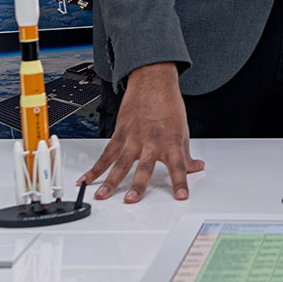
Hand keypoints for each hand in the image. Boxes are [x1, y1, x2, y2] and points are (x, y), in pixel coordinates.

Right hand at [77, 62, 203, 202]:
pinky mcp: (120, 134)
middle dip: (138, 184)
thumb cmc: (169, 106)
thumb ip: (186, 154)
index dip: (181, 182)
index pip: (179, 166)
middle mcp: (152, 142)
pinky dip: (95, 168)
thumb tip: (196, 167)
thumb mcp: (182, 131)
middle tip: (132, 199)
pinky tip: (86, 179)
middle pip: (145, 167)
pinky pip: (106, 154)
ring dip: (111, 180)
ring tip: (102, 195)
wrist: (153, 82)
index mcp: (171, 142)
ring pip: (121, 162)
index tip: (181, 197)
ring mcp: (134, 138)